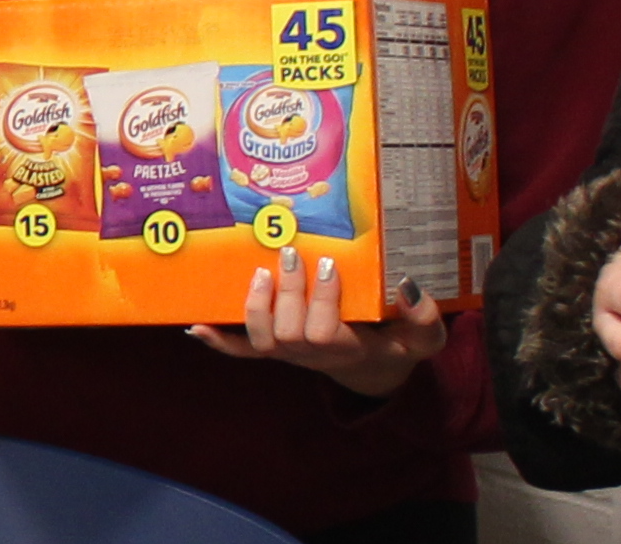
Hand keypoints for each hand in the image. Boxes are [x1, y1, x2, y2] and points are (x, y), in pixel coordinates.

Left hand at [189, 246, 444, 397]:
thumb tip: (407, 285)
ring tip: (262, 274)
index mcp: (350, 348)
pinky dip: (218, 341)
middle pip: (287, 333)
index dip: (322, 301)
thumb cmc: (399, 343)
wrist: (376, 366)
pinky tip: (196, 326)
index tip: (327, 264)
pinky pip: (240, 351)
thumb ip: (424, 317)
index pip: (324, 332)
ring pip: (261, 340)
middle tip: (294, 254)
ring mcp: (289, 353)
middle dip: (288, 293)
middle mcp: (313, 355)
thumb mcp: (424, 337)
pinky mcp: (274, 350)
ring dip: (255, 306)